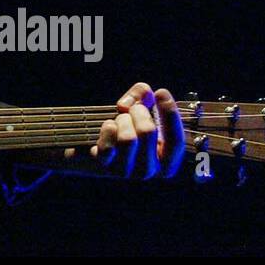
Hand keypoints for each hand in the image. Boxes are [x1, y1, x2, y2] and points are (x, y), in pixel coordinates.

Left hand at [19, 83, 185, 179]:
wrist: (89, 147)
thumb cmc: (120, 128)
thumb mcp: (136, 109)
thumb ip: (142, 96)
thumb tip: (143, 93)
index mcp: (165, 161)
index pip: (176, 142)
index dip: (170, 115)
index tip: (161, 92)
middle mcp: (149, 171)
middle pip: (148, 132)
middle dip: (137, 111)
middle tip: (131, 110)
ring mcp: (127, 172)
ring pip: (128, 138)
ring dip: (121, 120)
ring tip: (118, 120)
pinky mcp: (106, 168)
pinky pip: (109, 145)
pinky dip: (107, 129)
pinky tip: (107, 128)